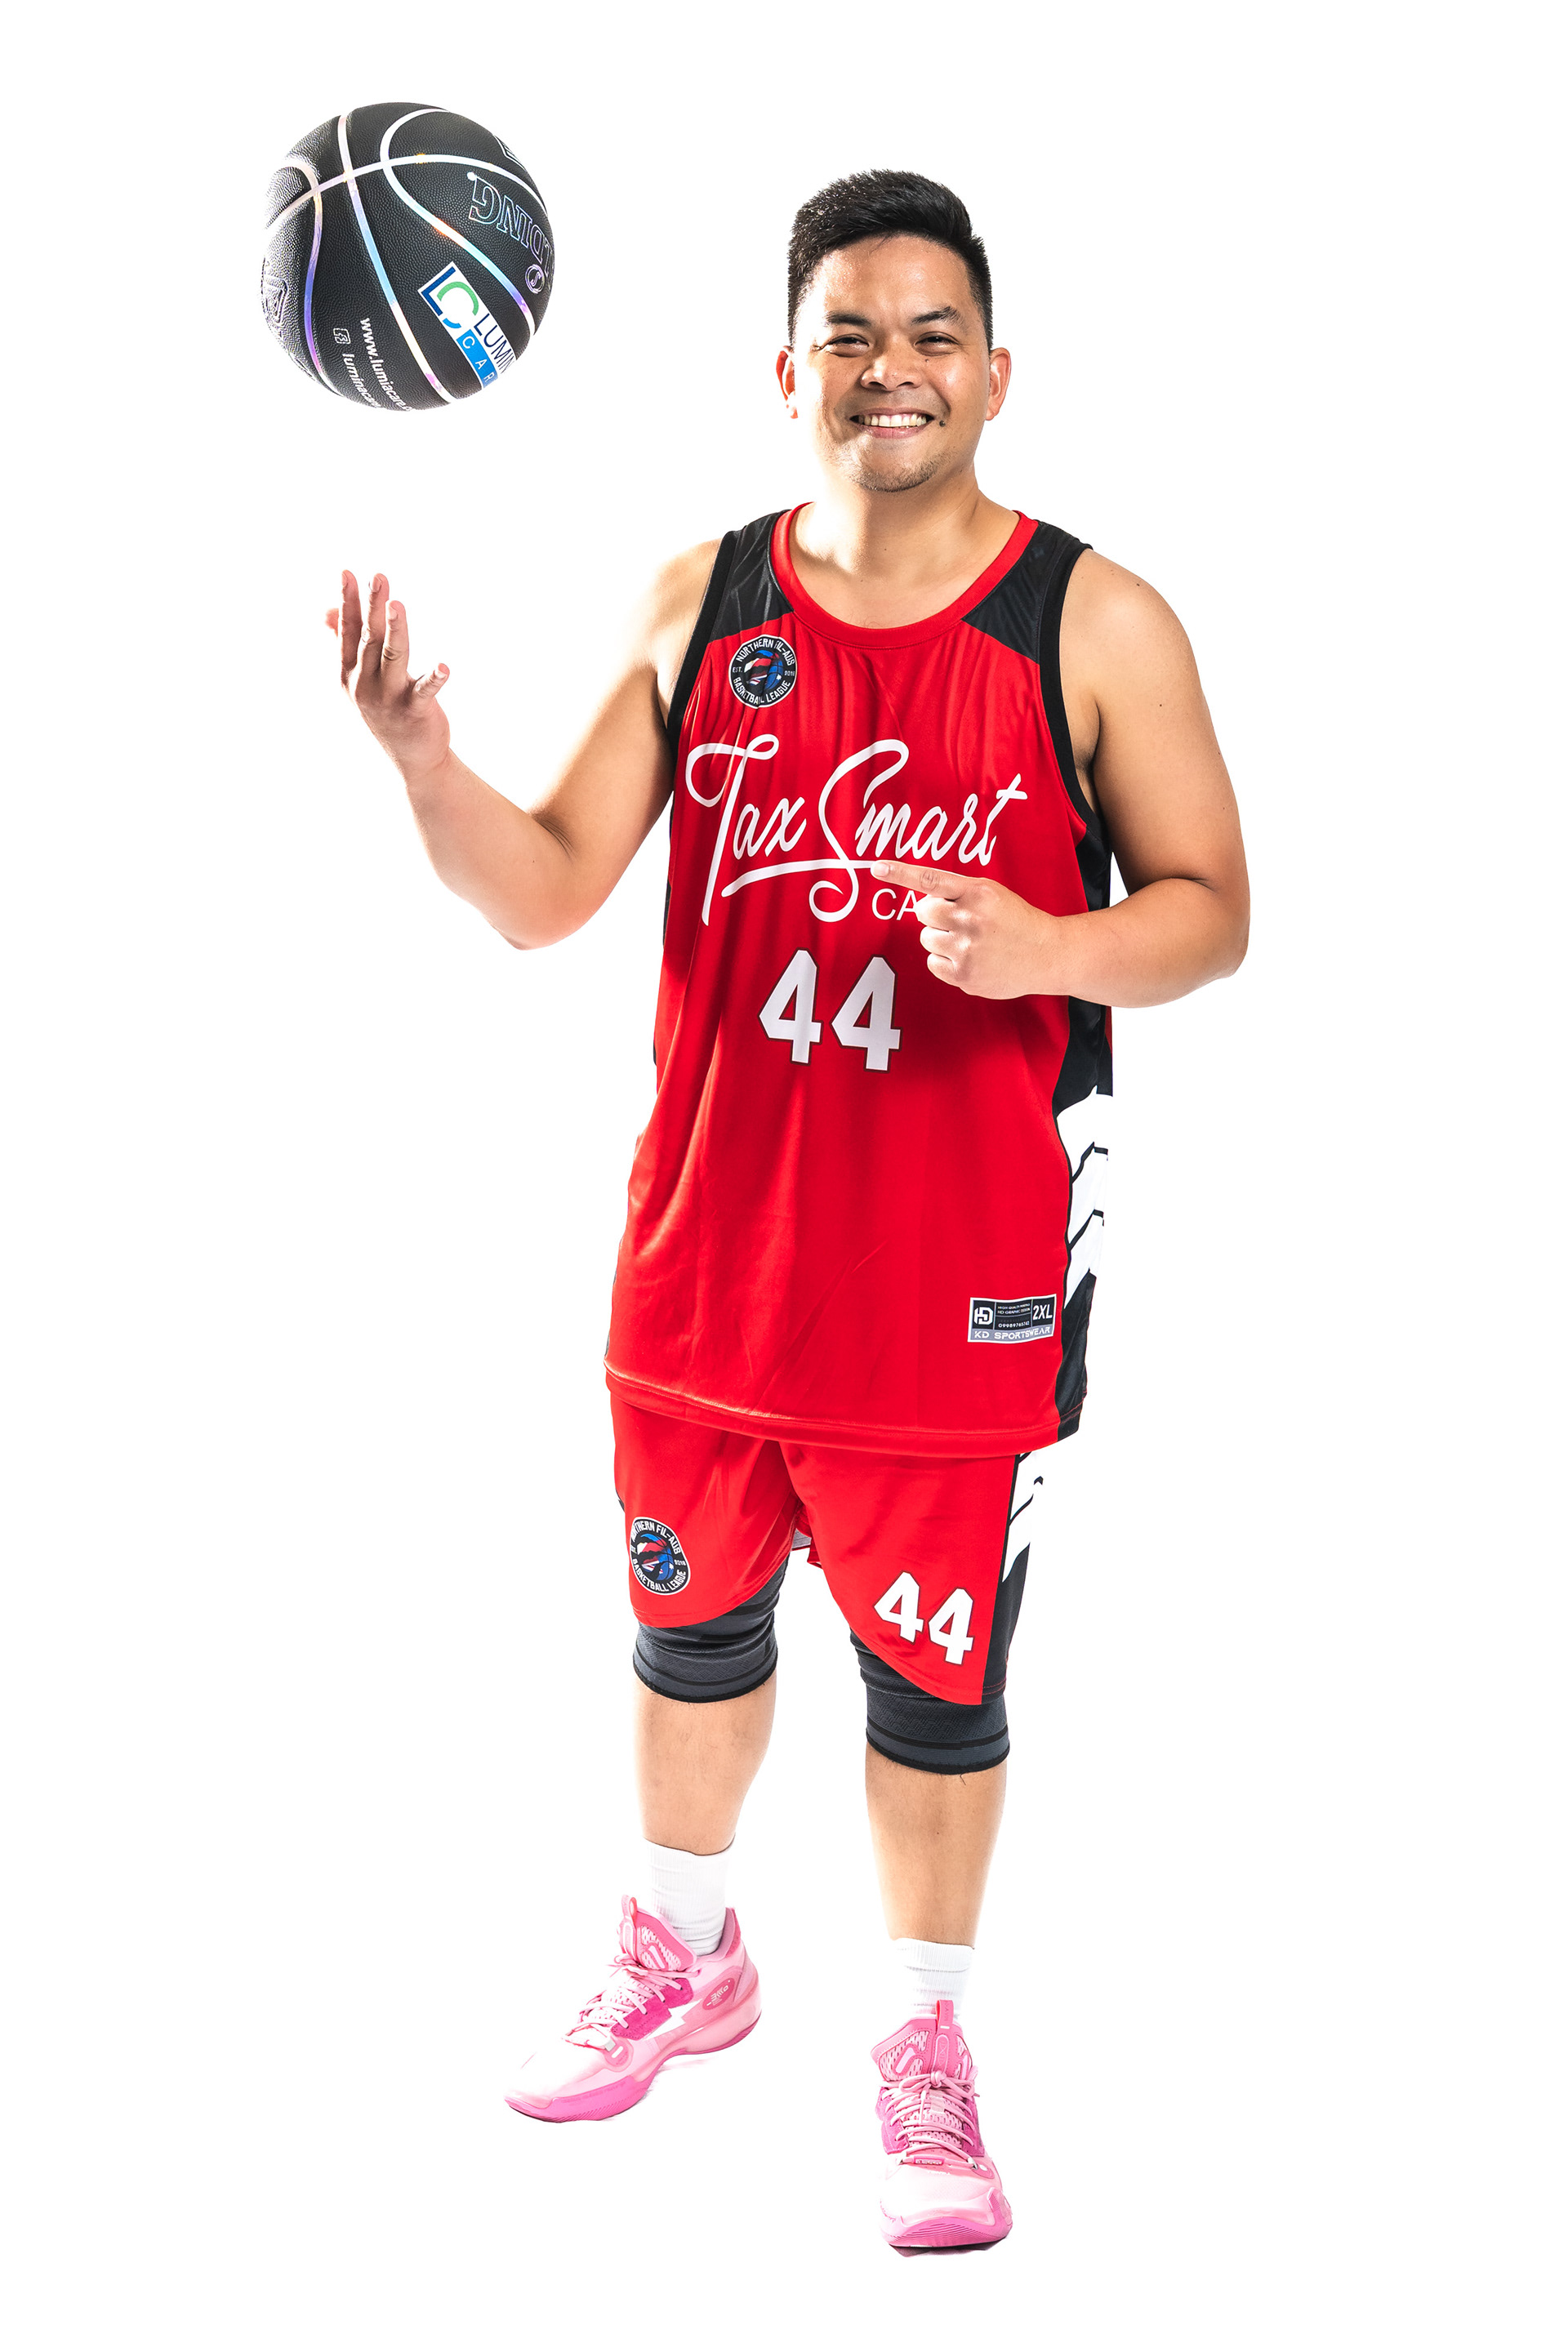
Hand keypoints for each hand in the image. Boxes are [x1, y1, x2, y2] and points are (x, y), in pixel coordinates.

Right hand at [327, 571, 450, 783]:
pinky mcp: (414, 712)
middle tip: (378, 576)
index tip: (347, 572)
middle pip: (370, 638)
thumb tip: (325, 612)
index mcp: (350, 673)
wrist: (411, 761)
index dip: (348, 602)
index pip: (349, 631)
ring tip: (397, 605)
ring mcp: (388, 699)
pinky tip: (445, 666)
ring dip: (395, 630)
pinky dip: (434, 679)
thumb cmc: (386, 712)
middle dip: (373, 606)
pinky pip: (424, 691)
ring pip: (393, 656)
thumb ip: (344, 643)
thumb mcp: (359, 679)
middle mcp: (364, 684)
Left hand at [870, 860, 1061, 997]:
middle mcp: (970, 919)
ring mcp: (967, 949)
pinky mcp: (964, 975)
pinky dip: (945, 961)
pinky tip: (969, 959)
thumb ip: (959, 893)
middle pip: (923, 913)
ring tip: (970, 942)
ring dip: (941, 939)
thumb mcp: (992, 894)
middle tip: (957, 921)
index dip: (900, 873)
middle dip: (933, 916)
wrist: (1046, 954)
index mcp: (978, 893)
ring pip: (926, 939)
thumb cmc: (1015, 921)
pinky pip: (933, 963)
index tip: (876, 867)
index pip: (931, 880)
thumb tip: (921, 902)